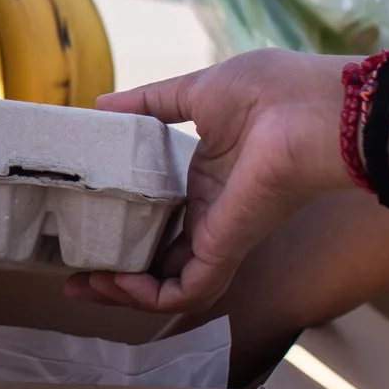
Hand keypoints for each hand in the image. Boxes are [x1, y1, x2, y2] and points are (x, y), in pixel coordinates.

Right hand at [64, 49, 350, 314]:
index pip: (163, 219)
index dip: (127, 229)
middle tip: (73, 275)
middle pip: (159, 261)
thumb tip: (101, 104)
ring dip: (123, 293)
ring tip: (83, 285)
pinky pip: (184, 292)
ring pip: (168, 286)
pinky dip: (147, 296)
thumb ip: (150, 103)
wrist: (314, 111)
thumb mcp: (196, 93)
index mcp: (207, 179)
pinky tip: (114, 282)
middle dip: (116, 275)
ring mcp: (219, 235)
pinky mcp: (225, 248)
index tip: (84, 227)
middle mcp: (211, 214)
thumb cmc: (269, 92)